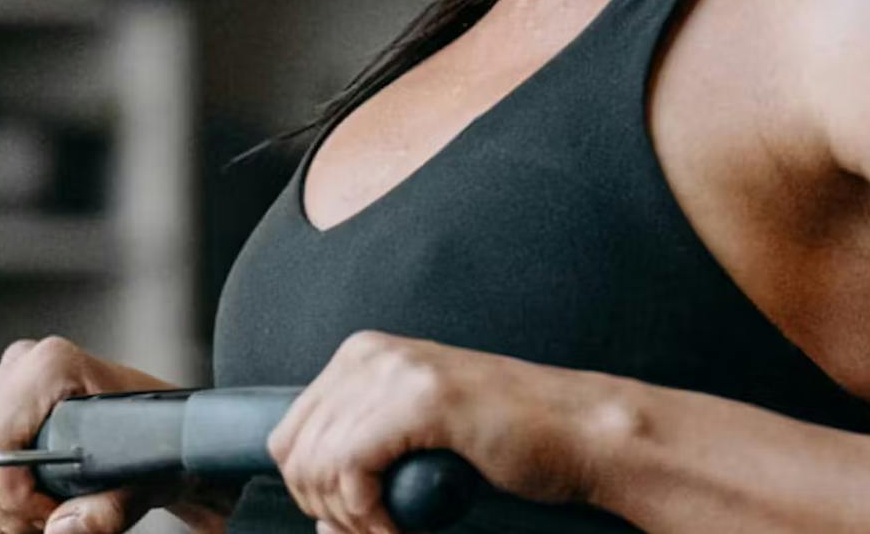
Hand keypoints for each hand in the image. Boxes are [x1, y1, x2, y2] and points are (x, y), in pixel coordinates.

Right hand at [0, 336, 221, 533]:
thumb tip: (63, 531)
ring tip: (49, 517)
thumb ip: (105, 512)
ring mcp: (2, 389)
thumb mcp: (144, 484)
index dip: (17, 496)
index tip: (55, 517)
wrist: (168, 439)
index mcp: (50, 365)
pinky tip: (33, 507)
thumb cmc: (162, 447)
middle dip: (9, 509)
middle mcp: (19, 369)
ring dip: (0, 511)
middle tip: (55, 522)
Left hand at [269, 331, 613, 533]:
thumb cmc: (511, 445)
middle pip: (293, 453)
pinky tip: (401, 528)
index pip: (287, 436)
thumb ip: (362, 467)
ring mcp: (394, 370)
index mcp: (361, 356)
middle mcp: (369, 353)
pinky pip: (350, 470)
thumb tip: (319, 521)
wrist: (582, 434)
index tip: (359, 518)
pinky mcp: (420, 398)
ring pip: (316, 466)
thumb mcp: (416, 445)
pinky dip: (369, 516)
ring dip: (352, 518)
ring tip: (393, 531)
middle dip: (328, 509)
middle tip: (377, 530)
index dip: (313, 493)